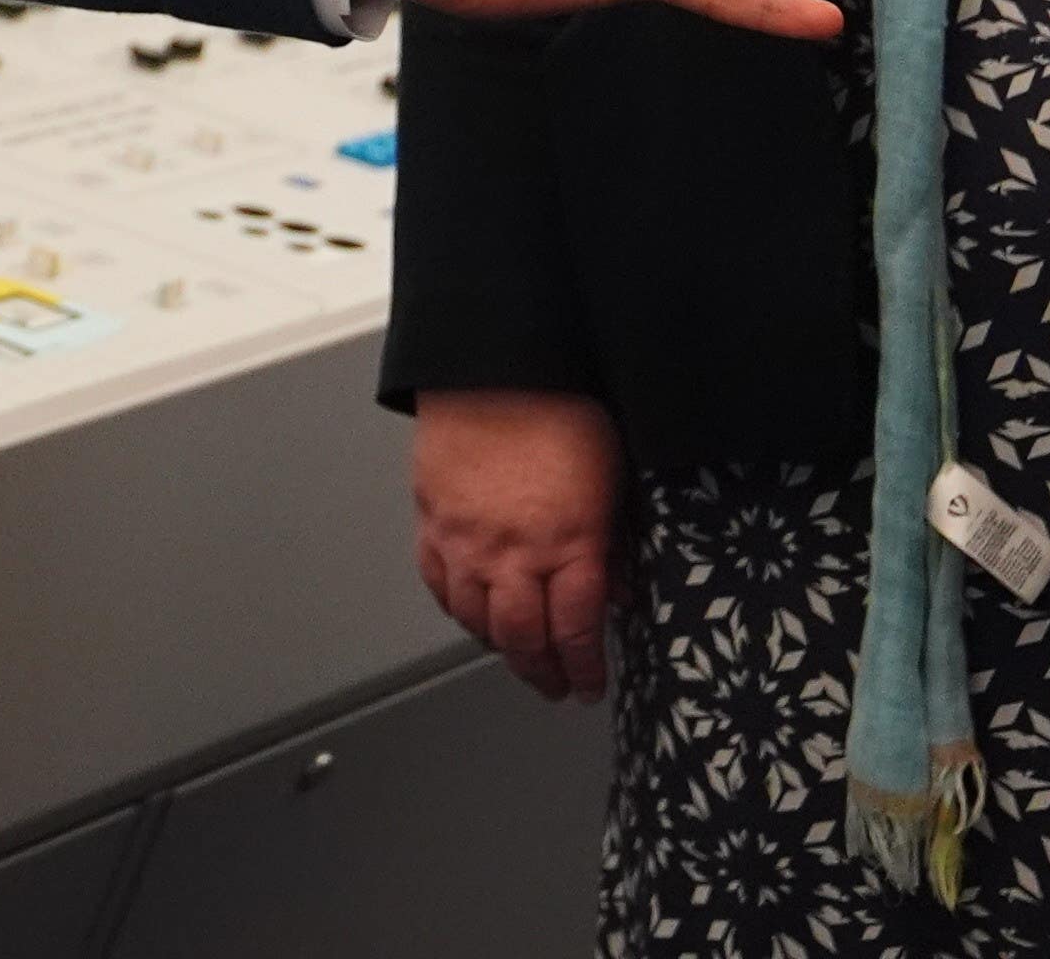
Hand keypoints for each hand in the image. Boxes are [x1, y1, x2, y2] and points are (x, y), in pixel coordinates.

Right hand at [416, 390, 625, 701]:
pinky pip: (438, 584)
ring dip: (498, 646)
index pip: (576, 630)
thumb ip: (614, 543)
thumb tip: (617, 588)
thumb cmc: (561, 407)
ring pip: (475, 621)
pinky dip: (455, 608)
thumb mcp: (613, 480)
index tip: (589, 684)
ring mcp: (466, 541)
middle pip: (522, 640)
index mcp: (570, 543)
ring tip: (515, 653)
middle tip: (553, 686)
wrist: (496, 363)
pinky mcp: (432, 521)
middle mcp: (514, 553)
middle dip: (541, 673)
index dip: (583, 668)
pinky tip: (470, 611)